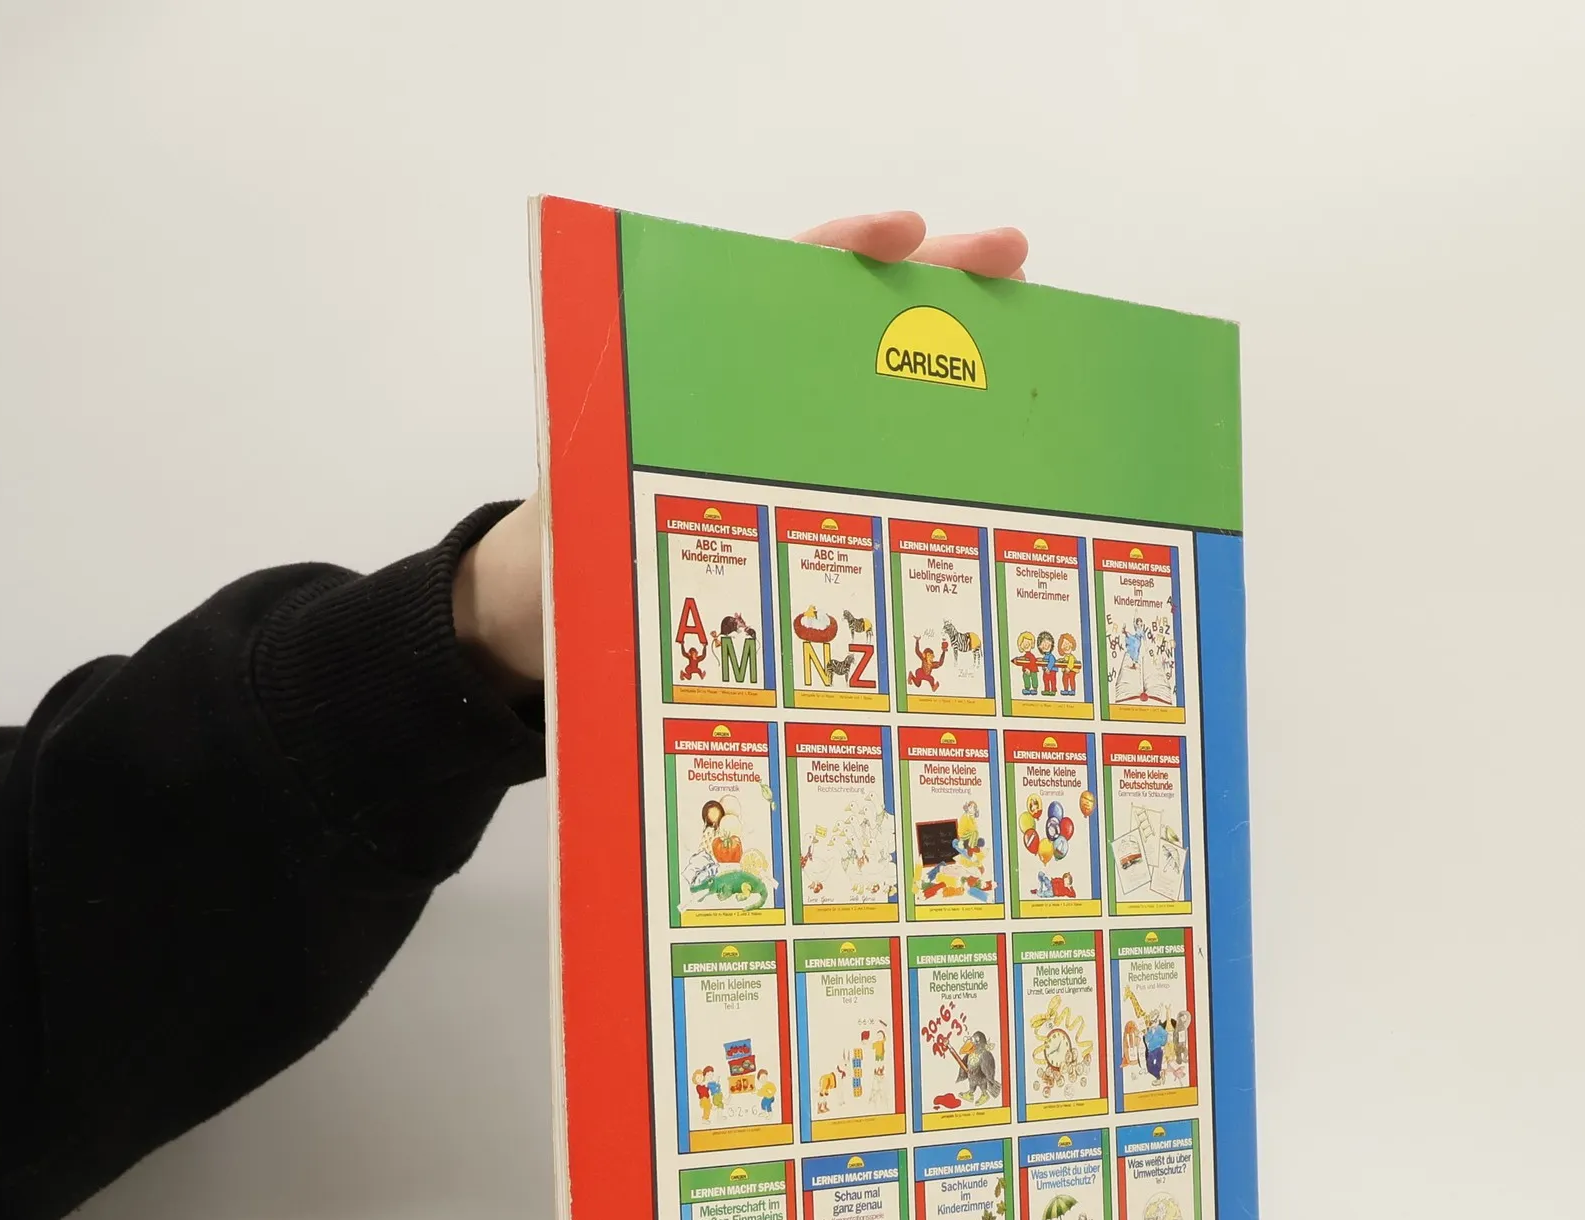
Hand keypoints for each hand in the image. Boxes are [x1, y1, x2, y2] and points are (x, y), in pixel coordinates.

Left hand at [454, 211, 1029, 687]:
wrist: (551, 621)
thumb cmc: (556, 557)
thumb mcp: (571, 517)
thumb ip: (597, 502)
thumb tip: (610, 508)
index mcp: (696, 379)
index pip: (776, 288)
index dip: (841, 253)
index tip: (903, 234)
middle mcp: (751, 406)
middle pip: (854, 326)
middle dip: (934, 288)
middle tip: (1012, 262)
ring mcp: (784, 458)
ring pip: (879, 398)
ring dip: (952, 374)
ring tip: (1034, 358)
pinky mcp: (802, 517)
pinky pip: (876, 482)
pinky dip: (932, 468)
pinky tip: (992, 473)